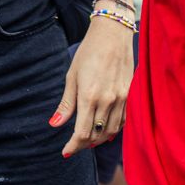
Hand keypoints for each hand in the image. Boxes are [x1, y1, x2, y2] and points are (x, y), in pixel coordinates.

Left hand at [52, 16, 133, 156]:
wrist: (113, 33)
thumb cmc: (89, 52)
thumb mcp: (72, 76)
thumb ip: (66, 104)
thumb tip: (54, 125)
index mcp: (89, 96)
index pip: (82, 133)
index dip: (73, 146)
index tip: (66, 151)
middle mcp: (107, 100)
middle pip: (97, 135)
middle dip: (84, 144)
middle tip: (75, 145)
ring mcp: (121, 97)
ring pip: (111, 130)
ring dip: (99, 139)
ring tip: (89, 139)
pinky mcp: (130, 94)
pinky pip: (123, 120)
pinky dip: (114, 129)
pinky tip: (106, 129)